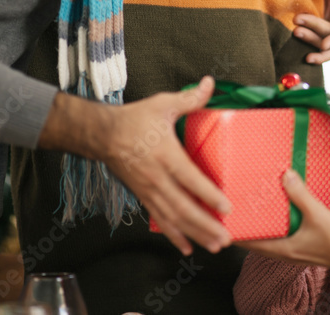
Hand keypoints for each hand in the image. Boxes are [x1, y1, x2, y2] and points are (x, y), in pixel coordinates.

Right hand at [100, 77, 232, 256]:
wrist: (103, 135)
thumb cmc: (135, 119)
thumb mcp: (163, 104)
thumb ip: (189, 99)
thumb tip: (210, 82)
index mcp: (165, 155)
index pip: (190, 179)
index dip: (208, 194)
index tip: (227, 207)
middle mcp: (157, 178)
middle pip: (184, 207)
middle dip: (206, 225)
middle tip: (226, 238)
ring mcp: (149, 190)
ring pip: (174, 218)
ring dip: (195, 234)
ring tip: (215, 246)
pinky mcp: (144, 197)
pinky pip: (161, 220)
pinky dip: (175, 236)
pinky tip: (188, 248)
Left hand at [240, 170, 329, 292]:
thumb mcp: (318, 214)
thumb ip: (301, 195)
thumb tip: (285, 175)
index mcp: (284, 249)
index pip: (251, 243)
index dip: (236, 232)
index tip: (224, 219)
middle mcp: (287, 252)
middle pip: (259, 239)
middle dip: (249, 225)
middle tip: (238, 207)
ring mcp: (297, 249)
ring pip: (273, 237)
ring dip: (265, 224)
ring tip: (258, 205)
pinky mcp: (307, 245)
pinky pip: (287, 233)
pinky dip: (281, 222)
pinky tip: (286, 208)